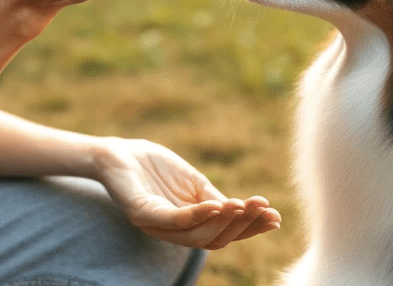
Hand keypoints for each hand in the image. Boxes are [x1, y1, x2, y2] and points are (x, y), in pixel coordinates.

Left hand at [92, 137, 280, 249]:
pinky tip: (217, 204)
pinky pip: (173, 220)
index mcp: (187, 225)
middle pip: (214, 240)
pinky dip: (198, 214)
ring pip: (198, 234)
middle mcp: (172, 232)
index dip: (249, 229)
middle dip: (243, 226)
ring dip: (225, 221)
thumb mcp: (192, 181)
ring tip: (246, 206)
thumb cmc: (153, 166)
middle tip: (266, 210)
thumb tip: (245, 209)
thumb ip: (213, 197)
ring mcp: (156, 226)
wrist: (116, 152)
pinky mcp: (141, 213)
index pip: (222, 235)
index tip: (276, 218)